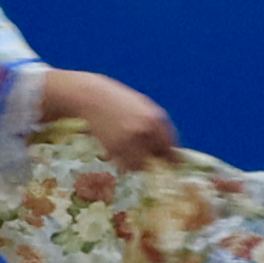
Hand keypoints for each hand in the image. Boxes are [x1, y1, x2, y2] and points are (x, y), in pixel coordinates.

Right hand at [37, 70, 175, 170]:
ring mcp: (128, 140)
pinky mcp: (113, 147)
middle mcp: (144, 130)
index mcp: (154, 118)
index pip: (169, 147)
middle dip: (152, 160)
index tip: (170, 164)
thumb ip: (156, 126)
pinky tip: (119, 152)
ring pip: (140, 166)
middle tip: (145, 156)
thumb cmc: (118, 100)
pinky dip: (124, 164)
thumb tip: (170, 150)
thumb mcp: (143, 107)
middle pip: (156, 159)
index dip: (171, 158)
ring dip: (137, 164)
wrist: (92, 96)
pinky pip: (125, 166)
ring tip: (129, 152)